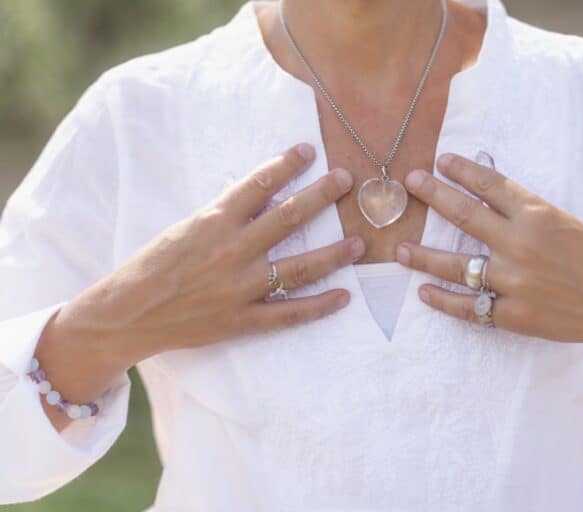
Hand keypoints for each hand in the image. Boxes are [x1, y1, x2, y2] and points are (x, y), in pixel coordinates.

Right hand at [40, 143, 364, 388]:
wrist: (127, 315)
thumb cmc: (151, 267)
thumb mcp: (183, 229)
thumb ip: (223, 216)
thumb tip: (262, 198)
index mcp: (212, 222)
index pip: (257, 184)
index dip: (286, 165)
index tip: (309, 150)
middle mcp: (231, 251)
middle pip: (288, 219)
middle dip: (320, 196)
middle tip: (345, 180)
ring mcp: (240, 288)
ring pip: (298, 267)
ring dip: (333, 254)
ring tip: (358, 242)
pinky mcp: (242, 320)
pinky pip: (289, 313)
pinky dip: (319, 306)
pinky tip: (344, 297)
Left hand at [395, 153, 582, 354]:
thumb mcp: (567, 222)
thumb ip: (527, 212)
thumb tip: (488, 190)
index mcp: (539, 215)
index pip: (489, 184)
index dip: (461, 170)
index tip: (440, 161)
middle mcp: (522, 245)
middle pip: (464, 216)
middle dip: (433, 195)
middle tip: (410, 183)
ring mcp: (516, 282)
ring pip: (457, 265)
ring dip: (423, 256)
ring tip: (400, 249)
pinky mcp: (516, 316)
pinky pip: (470, 309)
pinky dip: (444, 302)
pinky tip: (424, 294)